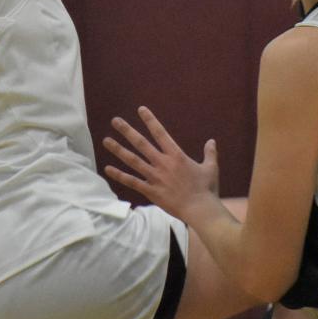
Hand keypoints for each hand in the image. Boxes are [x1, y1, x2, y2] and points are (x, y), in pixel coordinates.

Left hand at [103, 106, 219, 220]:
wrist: (199, 208)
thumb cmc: (206, 188)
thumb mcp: (211, 167)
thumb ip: (210, 153)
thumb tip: (211, 141)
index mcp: (176, 155)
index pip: (160, 133)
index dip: (150, 120)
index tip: (140, 110)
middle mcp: (162, 163)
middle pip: (141, 143)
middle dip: (127, 131)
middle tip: (115, 121)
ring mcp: (154, 177)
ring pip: (133, 160)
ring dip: (118, 150)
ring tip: (106, 141)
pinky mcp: (150, 190)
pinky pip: (132, 181)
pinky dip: (119, 175)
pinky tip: (108, 169)